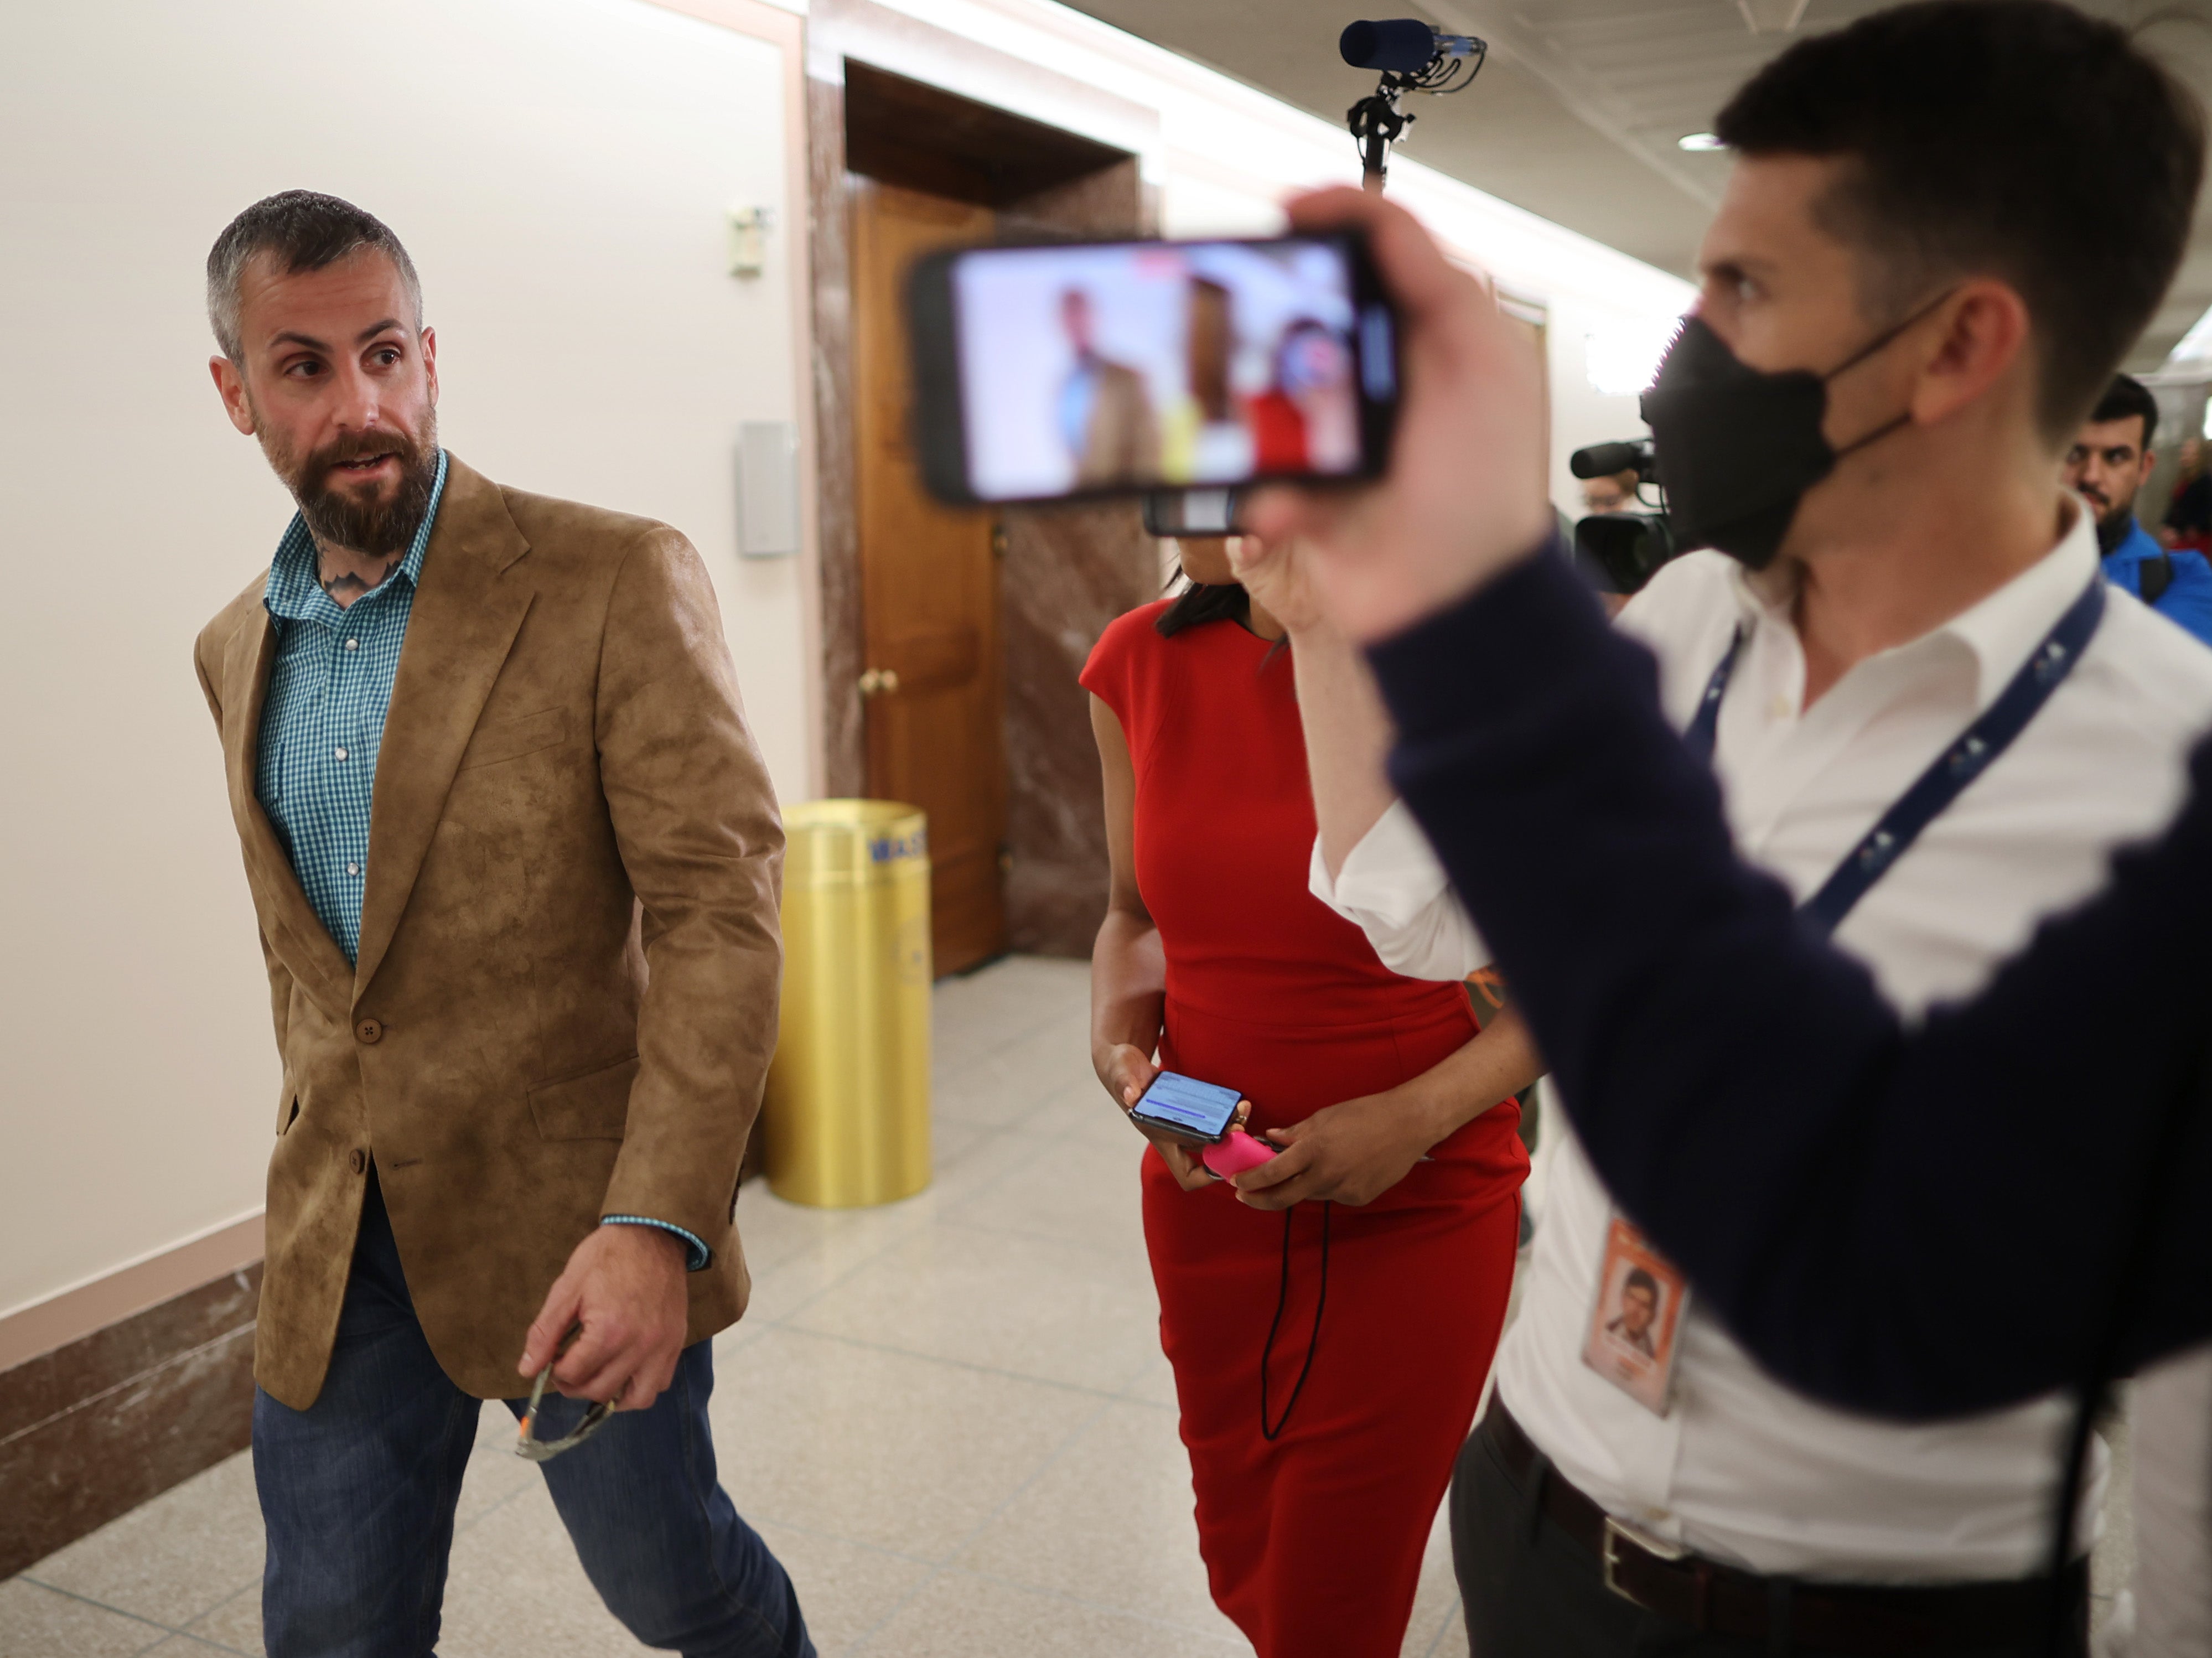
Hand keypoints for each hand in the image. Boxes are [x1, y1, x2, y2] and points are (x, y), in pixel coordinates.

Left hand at [518, 1223, 688, 1410]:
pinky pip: (659, 1383)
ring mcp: (662, 1346)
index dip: (554, 1370)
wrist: (653, 1232)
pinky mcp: (675, 1342)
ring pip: (635, 1399)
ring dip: (610, 1396)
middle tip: (568, 1368)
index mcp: (609, 1331)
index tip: (553, 1358)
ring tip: (596, 1377)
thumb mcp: (567, 1288)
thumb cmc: (608, 1255)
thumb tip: (527, 1370)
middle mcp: (639, 1346)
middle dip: (575, 1385)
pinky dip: (640, 1387)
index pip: (572, 1374)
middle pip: (599, 1391)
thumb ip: (545, 1333)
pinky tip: (624, 1371)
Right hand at [1097, 1041, 1242, 1190]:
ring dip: (1231, 1128)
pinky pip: (1212, 1119)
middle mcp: (1172, 1135)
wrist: (1123, 1061)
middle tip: (1241, 1129)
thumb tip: (1131, 1095)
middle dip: (1228, 1146)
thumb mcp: (1121, 1072)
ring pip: (1213, 1137)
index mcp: (1158, 1136)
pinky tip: (1238, 1102)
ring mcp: (1182, 1123)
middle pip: (1207, 1156)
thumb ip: (1125, 1083)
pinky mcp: (1187, 1109)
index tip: (1225, 1161)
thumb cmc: (1120, 1070)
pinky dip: (1227, 1114)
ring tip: (1243, 1110)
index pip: (1185, 1171)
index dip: (1205, 1175)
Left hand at [1231, 1087, 1443, 1209]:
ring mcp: (1344, 1189)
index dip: (1250, 1181)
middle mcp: (1327, 1174)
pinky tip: (1343, 1167)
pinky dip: (1328, 1184)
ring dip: (1300, 1185)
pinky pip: (1334, 1195)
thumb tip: (1271, 1138)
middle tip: (1245, 1195)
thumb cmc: (1366, 1113)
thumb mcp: (1325, 1117)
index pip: (1272, 1173)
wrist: (1409, 1124)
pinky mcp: (1360, 1197)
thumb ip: (1295, 1132)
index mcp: (1314, 1149)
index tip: (1237, 1182)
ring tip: (1309, 1166)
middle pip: (1284, 1197)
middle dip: (1259, 1199)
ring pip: (1311, 1194)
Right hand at [1243, 187, 1552, 642]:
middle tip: (1251, 316)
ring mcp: (1343, 430)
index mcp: (1437, 335)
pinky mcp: (1309, 486)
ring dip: (1263, 410)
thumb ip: (1438, 283)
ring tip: (1277, 429)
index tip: (1285, 217)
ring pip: (1272, 388)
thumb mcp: (1484, 365)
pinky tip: (1286, 504)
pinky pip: (1261, 469)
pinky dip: (1267, 488)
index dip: (1332, 219)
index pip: (1380, 249)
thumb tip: (1371, 219)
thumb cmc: (1485, 495)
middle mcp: (1387, 374)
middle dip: (1278, 317)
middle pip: (1311, 312)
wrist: (1454, 607)